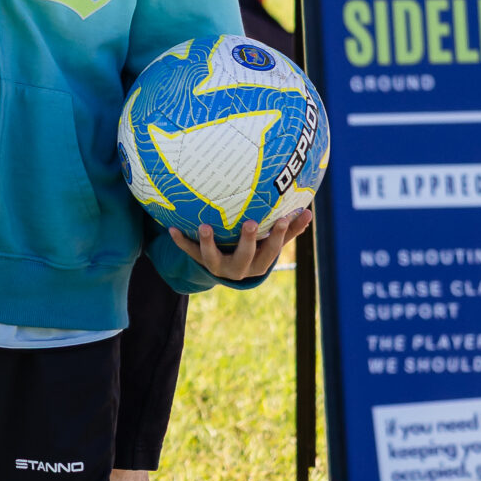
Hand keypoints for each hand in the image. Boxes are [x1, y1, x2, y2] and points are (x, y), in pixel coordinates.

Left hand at [173, 201, 311, 281]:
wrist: (226, 269)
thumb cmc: (254, 250)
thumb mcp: (270, 242)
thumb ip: (288, 229)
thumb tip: (310, 211)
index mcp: (259, 263)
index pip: (271, 251)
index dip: (276, 237)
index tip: (281, 218)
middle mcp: (239, 268)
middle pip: (245, 257)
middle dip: (247, 241)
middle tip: (249, 222)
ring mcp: (217, 266)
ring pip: (212, 259)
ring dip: (208, 243)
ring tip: (204, 226)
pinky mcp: (199, 260)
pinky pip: (189, 252)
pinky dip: (180, 241)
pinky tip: (171, 228)